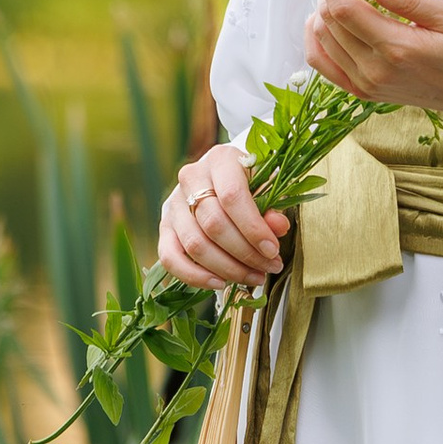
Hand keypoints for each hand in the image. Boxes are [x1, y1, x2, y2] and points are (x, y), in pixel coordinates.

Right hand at [158, 142, 289, 291]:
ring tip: (254, 277)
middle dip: (245, 253)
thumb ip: (273, 206)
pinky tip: (219, 283)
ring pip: (195, 244)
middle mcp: (191, 177)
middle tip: (269, 267)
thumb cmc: (250, 183)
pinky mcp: (164, 226)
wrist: (224, 179)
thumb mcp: (267, 187)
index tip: (273, 250)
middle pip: (214, 224)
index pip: (232, 196)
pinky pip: (170, 257)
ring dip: (227, 268)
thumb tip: (277, 227)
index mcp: (220, 159)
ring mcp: (173, 203)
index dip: (253, 228)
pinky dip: (194, 276)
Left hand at [305, 0, 442, 143]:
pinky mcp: (363, 90)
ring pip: (321, 37)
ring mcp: (365, 84)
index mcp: (397, 49)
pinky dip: (317, 34)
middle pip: (329, 18)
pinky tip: (329, 16)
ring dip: (326, 3)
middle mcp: (374, 71)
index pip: (343, 8)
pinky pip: (323, 61)